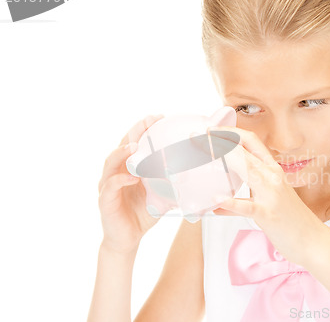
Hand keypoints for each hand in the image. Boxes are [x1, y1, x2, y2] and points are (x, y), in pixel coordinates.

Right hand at [97, 114, 163, 253]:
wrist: (129, 238)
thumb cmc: (143, 212)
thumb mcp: (162, 194)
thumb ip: (172, 182)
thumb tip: (197, 174)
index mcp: (129, 167)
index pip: (135, 143)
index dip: (144, 129)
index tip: (160, 117)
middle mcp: (116, 172)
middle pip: (122, 146)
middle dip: (135, 132)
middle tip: (149, 120)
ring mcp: (108, 185)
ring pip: (111, 163)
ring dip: (122, 152)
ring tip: (135, 146)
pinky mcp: (105, 201)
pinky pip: (110, 187)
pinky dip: (120, 181)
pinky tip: (132, 177)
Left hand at [207, 126, 326, 266]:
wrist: (313, 240)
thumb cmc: (290, 219)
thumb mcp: (270, 196)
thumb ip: (251, 188)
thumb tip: (221, 193)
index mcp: (272, 169)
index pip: (251, 140)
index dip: (229, 131)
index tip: (210, 128)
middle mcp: (272, 176)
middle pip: (243, 150)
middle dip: (218, 139)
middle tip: (195, 135)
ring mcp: (271, 195)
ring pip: (246, 168)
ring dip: (222, 157)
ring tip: (199, 154)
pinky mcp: (268, 215)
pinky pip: (246, 206)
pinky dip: (229, 203)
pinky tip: (213, 201)